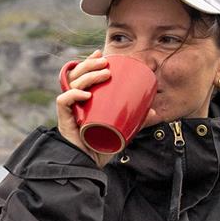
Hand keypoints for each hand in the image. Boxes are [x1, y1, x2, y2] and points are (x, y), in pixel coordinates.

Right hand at [56, 50, 157, 166]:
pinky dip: (73, 95)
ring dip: (88, 75)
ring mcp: (68, 111)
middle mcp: (73, 103)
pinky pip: (63, 102)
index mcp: (83, 100)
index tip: (102, 54)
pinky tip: (86, 94)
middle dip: (90, 64)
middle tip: (107, 63)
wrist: (88, 166)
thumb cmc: (101, 147)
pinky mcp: (64, 121)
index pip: (81, 75)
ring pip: (71, 84)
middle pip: (76, 75)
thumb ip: (136, 121)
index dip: (89, 62)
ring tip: (105, 74)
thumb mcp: (122, 130)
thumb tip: (155, 112)